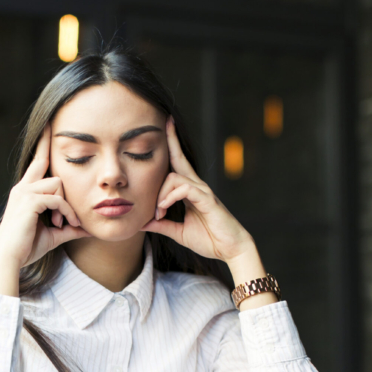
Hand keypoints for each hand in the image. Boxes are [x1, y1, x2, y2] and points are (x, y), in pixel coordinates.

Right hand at [0, 123, 88, 267]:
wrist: (9, 260)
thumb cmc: (27, 248)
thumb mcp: (53, 235)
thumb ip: (69, 227)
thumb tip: (88, 228)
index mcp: (25, 191)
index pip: (37, 162)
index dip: (43, 144)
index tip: (49, 125)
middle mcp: (22, 187)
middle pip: (44, 161)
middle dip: (48, 144)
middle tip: (55, 134)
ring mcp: (24, 193)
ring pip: (57, 183)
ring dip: (66, 204)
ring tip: (65, 223)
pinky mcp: (29, 202)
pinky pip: (57, 199)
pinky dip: (66, 212)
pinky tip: (66, 224)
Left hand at [140, 116, 254, 263]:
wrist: (229, 250)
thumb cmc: (208, 239)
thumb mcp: (178, 232)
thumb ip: (161, 225)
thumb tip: (142, 222)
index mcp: (190, 191)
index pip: (177, 164)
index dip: (171, 146)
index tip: (163, 129)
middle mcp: (197, 186)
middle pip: (179, 158)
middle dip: (171, 139)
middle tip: (164, 121)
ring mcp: (203, 191)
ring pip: (174, 178)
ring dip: (160, 194)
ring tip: (157, 213)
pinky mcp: (207, 199)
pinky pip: (184, 190)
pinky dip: (170, 197)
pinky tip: (163, 208)